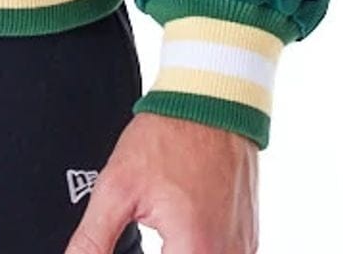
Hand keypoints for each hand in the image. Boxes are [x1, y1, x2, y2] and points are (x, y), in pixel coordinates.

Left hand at [62, 112, 258, 253]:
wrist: (212, 103)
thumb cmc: (170, 136)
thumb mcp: (117, 187)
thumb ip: (93, 240)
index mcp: (195, 251)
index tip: (115, 246)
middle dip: (158, 250)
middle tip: (149, 222)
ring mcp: (242, 248)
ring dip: (175, 249)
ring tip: (162, 217)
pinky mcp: (248, 239)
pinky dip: (196, 247)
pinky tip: (181, 222)